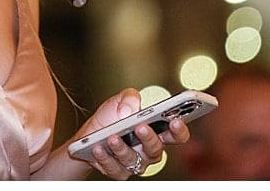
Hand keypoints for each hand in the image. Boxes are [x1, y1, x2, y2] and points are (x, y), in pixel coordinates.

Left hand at [77, 91, 193, 180]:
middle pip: (156, 149)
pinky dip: (105, 157)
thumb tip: (130, 110)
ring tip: (112, 136)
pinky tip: (98, 147)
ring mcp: (135, 163)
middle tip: (141, 126)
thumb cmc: (112, 116)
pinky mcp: (118, 172)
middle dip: (149, 138)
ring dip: (122, 148)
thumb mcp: (121, 100)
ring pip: (132, 159)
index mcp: (158, 130)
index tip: (175, 120)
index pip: (176, 135)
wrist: (90, 134)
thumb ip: (129, 97)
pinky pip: (114, 168)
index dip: (179, 130)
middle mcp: (149, 150)